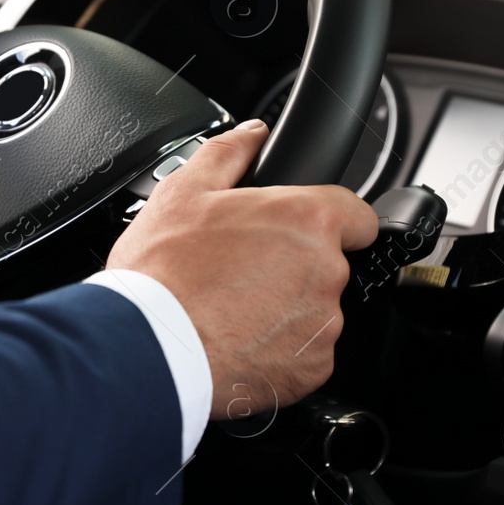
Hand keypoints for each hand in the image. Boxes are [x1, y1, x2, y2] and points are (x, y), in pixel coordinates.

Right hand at [106, 120, 378, 419]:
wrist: (146, 346)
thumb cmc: (161, 271)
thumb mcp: (182, 192)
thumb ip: (228, 153)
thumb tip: (253, 134)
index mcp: (305, 219)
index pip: (357, 215)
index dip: (330, 220)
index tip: (301, 232)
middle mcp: (325, 271)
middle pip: (328, 264)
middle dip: (293, 266)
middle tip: (241, 272)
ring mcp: (322, 324)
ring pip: (315, 311)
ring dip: (286, 310)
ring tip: (233, 309)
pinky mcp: (311, 369)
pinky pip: (306, 354)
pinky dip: (279, 350)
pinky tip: (238, 339)